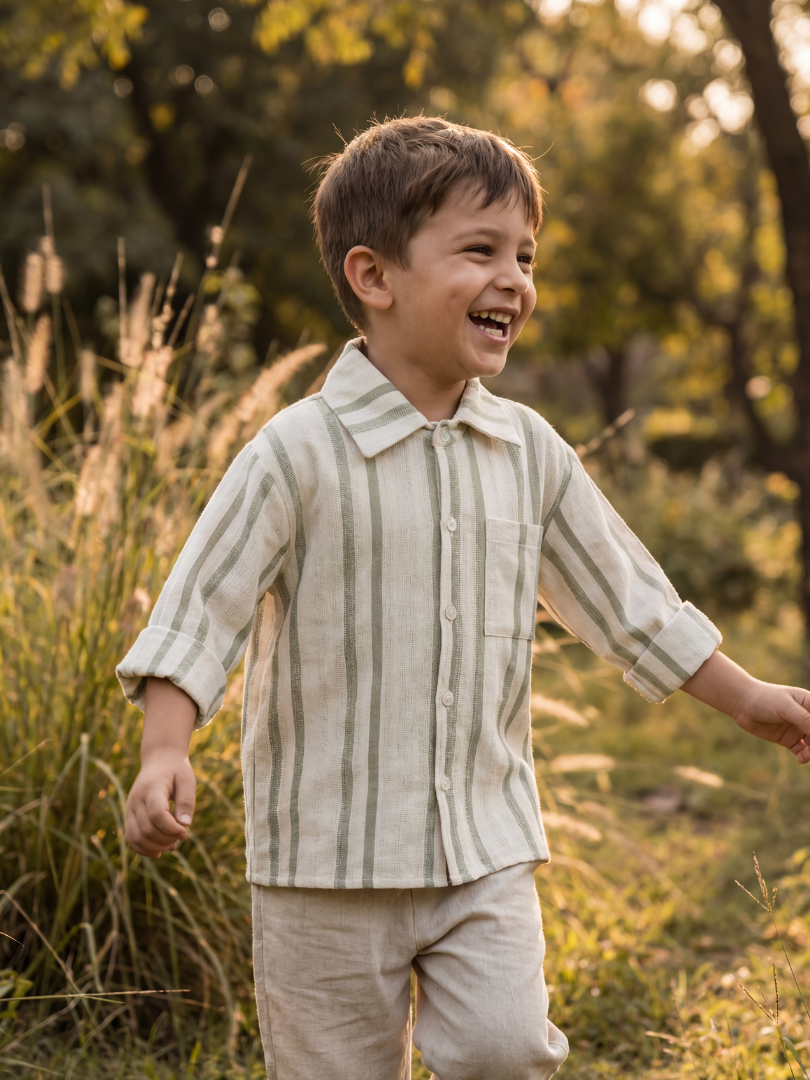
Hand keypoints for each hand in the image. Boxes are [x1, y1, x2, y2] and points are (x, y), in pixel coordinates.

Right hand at [125, 749, 196, 856]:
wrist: (159, 760)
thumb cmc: (176, 770)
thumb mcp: (187, 780)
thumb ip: (186, 801)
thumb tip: (185, 825)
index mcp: (152, 788)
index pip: (157, 815)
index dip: (172, 829)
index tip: (186, 833)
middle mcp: (136, 799)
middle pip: (147, 829)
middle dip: (167, 839)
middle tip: (182, 836)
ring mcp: (129, 808)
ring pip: (135, 837)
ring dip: (155, 847)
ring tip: (173, 845)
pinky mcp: (128, 815)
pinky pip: (131, 838)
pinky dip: (143, 849)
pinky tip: (159, 852)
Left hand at [682, 650, 809, 762]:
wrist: (743, 704)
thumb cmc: (765, 699)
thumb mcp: (785, 707)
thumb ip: (804, 719)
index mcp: (809, 704)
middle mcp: (806, 717)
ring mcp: (797, 729)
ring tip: (805, 756)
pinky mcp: (788, 739)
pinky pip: (801, 751)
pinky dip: (804, 756)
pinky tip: (801, 758)